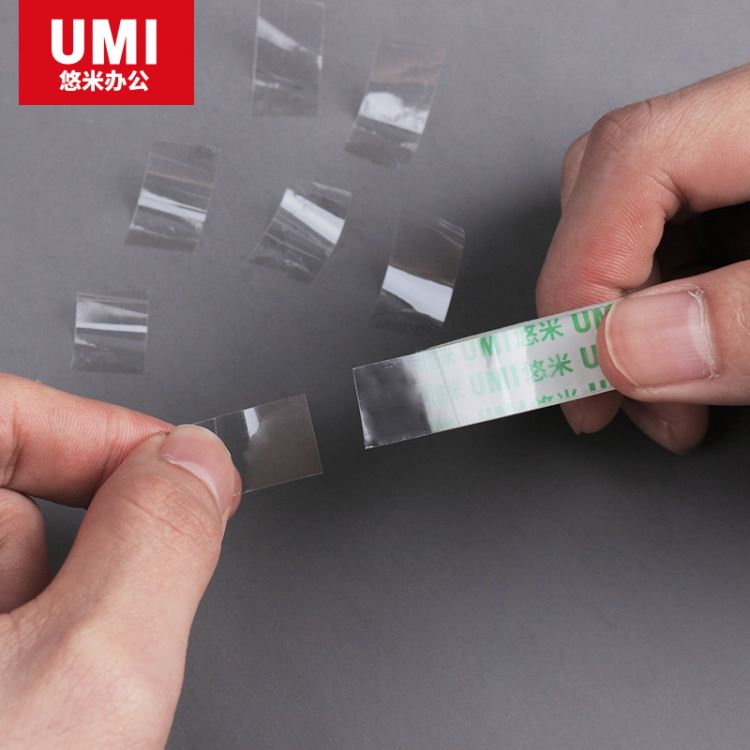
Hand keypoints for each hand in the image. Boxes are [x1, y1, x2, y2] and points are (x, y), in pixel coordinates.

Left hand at [0, 374, 240, 748]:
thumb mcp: (93, 671)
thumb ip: (160, 543)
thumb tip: (198, 461)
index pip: (8, 409)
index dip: (103, 432)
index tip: (176, 474)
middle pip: (11, 490)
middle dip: (90, 546)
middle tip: (106, 628)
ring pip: (7, 567)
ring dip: (58, 618)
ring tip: (55, 707)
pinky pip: (3, 623)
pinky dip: (30, 654)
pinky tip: (35, 717)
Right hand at [537, 63, 749, 451]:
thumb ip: (748, 322)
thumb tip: (623, 348)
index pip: (634, 159)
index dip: (583, 274)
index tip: (578, 377)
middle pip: (619, 178)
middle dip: (594, 296)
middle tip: (611, 391)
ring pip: (640, 214)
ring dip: (625, 315)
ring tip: (662, 402)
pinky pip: (682, 237)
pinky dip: (664, 308)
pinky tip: (691, 361)